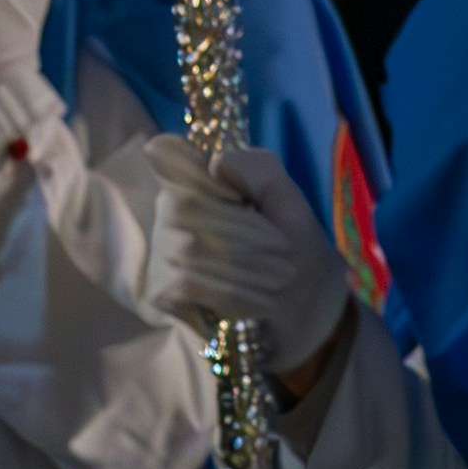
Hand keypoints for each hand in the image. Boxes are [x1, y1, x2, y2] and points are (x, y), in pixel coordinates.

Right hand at [137, 133, 359, 367]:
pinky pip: (185, 284)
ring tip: (281, 278)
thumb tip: (217, 163)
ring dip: (243, 265)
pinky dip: (230, 292)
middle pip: (185, 206)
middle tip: (284, 251)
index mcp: (195, 179)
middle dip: (242, 232)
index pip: (171, 157)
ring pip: (187, 247)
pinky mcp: (162, 292)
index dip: (208, 178)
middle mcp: (169, 211)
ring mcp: (161, 252)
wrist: (306, 311)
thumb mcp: (289, 202)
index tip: (254, 204)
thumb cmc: (295, 247)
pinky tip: (262, 302)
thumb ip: (260, 171)